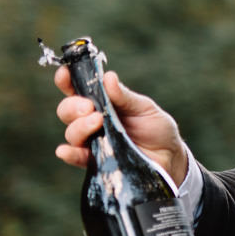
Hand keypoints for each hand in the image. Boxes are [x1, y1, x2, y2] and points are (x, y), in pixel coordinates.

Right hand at [54, 66, 187, 184]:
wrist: (170, 157)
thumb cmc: (157, 129)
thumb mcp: (145, 108)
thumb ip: (125, 96)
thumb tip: (108, 77)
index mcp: (102, 102)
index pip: (78, 89)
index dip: (67, 80)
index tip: (64, 74)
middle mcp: (91, 120)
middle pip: (68, 110)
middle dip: (74, 106)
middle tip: (89, 107)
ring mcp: (92, 141)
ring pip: (72, 132)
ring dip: (79, 126)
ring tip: (98, 123)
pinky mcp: (95, 161)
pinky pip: (76, 157)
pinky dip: (69, 153)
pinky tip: (66, 151)